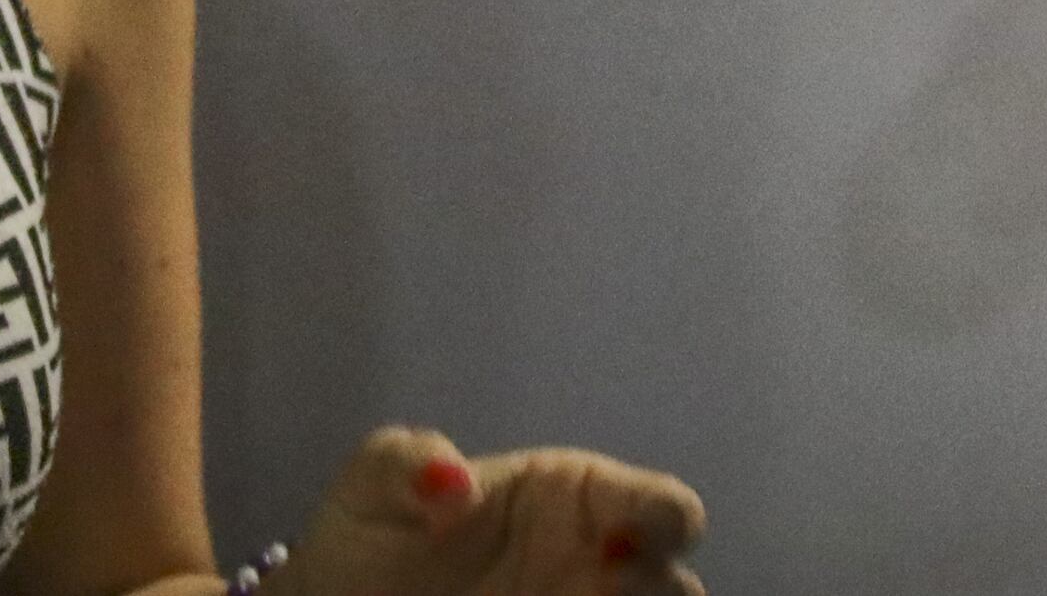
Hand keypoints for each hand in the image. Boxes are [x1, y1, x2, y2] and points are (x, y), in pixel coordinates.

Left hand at [278, 426, 707, 595]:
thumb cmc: (373, 532)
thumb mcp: (376, 481)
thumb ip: (410, 463)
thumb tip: (454, 484)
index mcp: (576, 500)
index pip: (659, 506)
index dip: (667, 517)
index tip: (635, 538)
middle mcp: (594, 567)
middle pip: (673, 587)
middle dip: (657, 592)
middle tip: (600, 594)